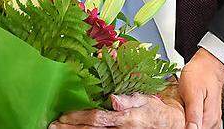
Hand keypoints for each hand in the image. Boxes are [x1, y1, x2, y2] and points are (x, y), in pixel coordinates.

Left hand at [50, 94, 183, 127]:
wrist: (169, 125)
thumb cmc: (156, 111)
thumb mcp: (145, 99)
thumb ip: (128, 99)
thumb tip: (113, 98)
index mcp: (125, 119)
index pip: (96, 118)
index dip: (78, 117)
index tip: (64, 115)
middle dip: (70, 127)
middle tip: (54, 125)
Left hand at [178, 49, 223, 128]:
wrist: (208, 64)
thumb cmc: (200, 74)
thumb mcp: (193, 92)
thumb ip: (193, 114)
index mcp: (209, 118)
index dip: (181, 127)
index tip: (174, 119)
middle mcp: (213, 121)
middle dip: (184, 125)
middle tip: (177, 111)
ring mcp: (212, 119)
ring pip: (197, 128)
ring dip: (187, 124)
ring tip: (180, 111)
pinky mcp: (209, 115)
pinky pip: (200, 124)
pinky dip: (192, 122)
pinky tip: (185, 114)